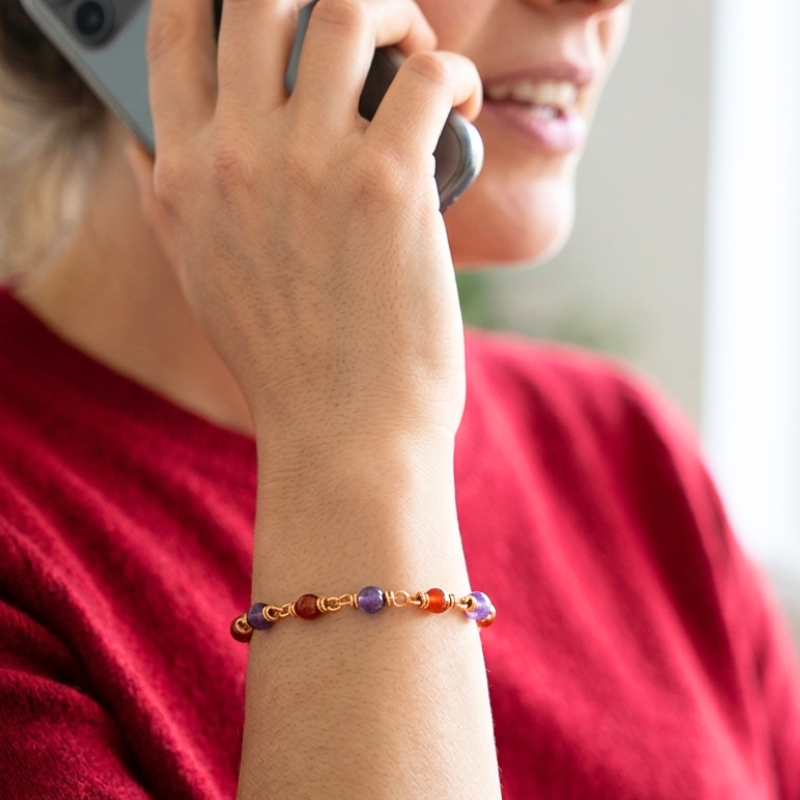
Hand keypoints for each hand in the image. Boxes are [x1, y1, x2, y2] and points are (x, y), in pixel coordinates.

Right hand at [144, 0, 481, 453]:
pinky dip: (454, 75)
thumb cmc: (286, 361)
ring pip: (347, 13)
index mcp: (185, 174)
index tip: (270, 8)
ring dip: (395, 18)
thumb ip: (176, 198)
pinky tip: (461, 103)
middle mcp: (237, 156)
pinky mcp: (387, 185)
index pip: (176, 28)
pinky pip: (427, 76)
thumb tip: (155, 140)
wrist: (342, 432)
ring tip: (418, 60)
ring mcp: (311, 166)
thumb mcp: (202, 276)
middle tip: (365, 34)